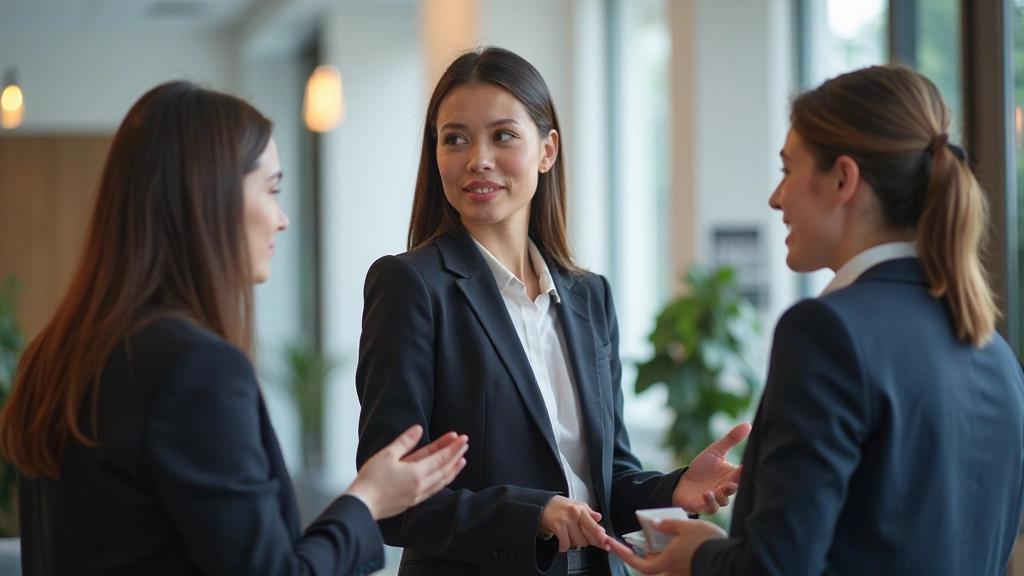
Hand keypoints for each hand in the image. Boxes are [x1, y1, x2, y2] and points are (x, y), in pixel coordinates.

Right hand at [347, 425, 467, 519]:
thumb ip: (405, 442)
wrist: (362, 504)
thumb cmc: (371, 480)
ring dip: (453, 470)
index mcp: (415, 472)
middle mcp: (420, 485)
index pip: (440, 457)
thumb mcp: (387, 455)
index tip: (461, 437)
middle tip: (465, 444)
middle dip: (456, 455)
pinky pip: (434, 490)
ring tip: (462, 461)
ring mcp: (417, 494)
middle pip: (444, 468)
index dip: (452, 446)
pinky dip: (443, 481)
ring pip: (441, 480)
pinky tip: (445, 478)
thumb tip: (418, 429)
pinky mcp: (413, 501)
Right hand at [538, 495, 605, 552]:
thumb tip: (599, 518)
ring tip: (568, 535)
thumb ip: (589, 513)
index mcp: (582, 510)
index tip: (606, 544)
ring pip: (577, 542)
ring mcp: (565, 521)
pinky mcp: (557, 526)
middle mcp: (575, 514)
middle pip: (586, 538)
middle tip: (577, 536)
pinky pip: (565, 544)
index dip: (600, 537)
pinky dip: (564, 546)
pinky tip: (562, 543)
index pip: (594, 526)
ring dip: (573, 543)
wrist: (541, 504)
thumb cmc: (560, 506)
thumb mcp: (576, 505)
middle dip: (584, 541)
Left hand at [602, 518, 725, 575]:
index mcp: (667, 561)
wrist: (732, 558)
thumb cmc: (708, 544)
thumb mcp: (686, 526)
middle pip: (654, 562)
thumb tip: (654, 524)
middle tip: (645, 533)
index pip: (639, 564)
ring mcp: (683, 572)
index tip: (611, 544)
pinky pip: (678, 560)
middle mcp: (673, 570)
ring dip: (663, 548)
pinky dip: (675, 549)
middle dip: (648, 549)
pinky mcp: (693, 570)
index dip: (623, 554)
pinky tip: (684, 538)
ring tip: (665, 532)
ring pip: (667, 561)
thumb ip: (668, 525)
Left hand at [672, 422, 750, 513]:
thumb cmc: (702, 468)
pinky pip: (711, 508)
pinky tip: (707, 494)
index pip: (743, 474)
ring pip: (724, 501)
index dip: (745, 473)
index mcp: (731, 475)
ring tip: (716, 489)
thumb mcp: (716, 451)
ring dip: (721, 496)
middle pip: (734, 489)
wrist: (682, 482)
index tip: (746, 468)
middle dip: (733, 488)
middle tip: (731, 484)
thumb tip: (748, 424)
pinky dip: (710, 503)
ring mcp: (716, 498)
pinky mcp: (704, 505)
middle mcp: (726, 488)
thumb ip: (731, 439)